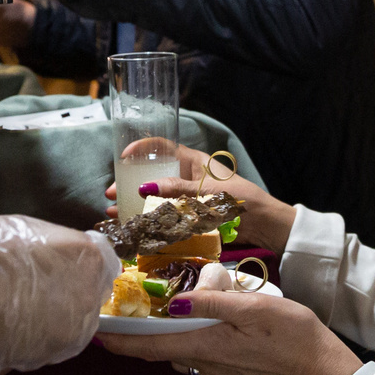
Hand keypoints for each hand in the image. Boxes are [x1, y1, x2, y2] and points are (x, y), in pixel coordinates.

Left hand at [97, 288, 362, 374]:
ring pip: (172, 349)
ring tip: (139, 309)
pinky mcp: (226, 363)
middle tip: (110, 312)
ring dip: (152, 334)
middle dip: (130, 335)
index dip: (118, 340)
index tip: (93, 331)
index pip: (148, 347)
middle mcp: (202, 360)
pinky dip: (175, 335)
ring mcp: (214, 365)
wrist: (318, 361)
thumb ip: (212, 303)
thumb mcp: (252, 308)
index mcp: (203, 346)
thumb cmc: (289, 331)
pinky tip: (180, 318)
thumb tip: (173, 301)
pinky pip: (190, 349)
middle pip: (155, 349)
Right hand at [115, 138, 293, 251]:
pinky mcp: (188, 217)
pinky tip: (131, 225)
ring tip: (114, 213)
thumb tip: (145, 188)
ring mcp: (185, 198)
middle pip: (152, 175)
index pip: (163, 148)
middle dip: (129, 183)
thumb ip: (178, 189)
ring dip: (133, 204)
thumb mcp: (208, 191)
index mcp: (193, 162)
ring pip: (154, 197)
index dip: (142, 148)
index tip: (123, 156)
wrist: (263, 225)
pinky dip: (145, 219)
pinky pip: (162, 215)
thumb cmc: (240, 199)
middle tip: (110, 194)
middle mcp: (186, 177)